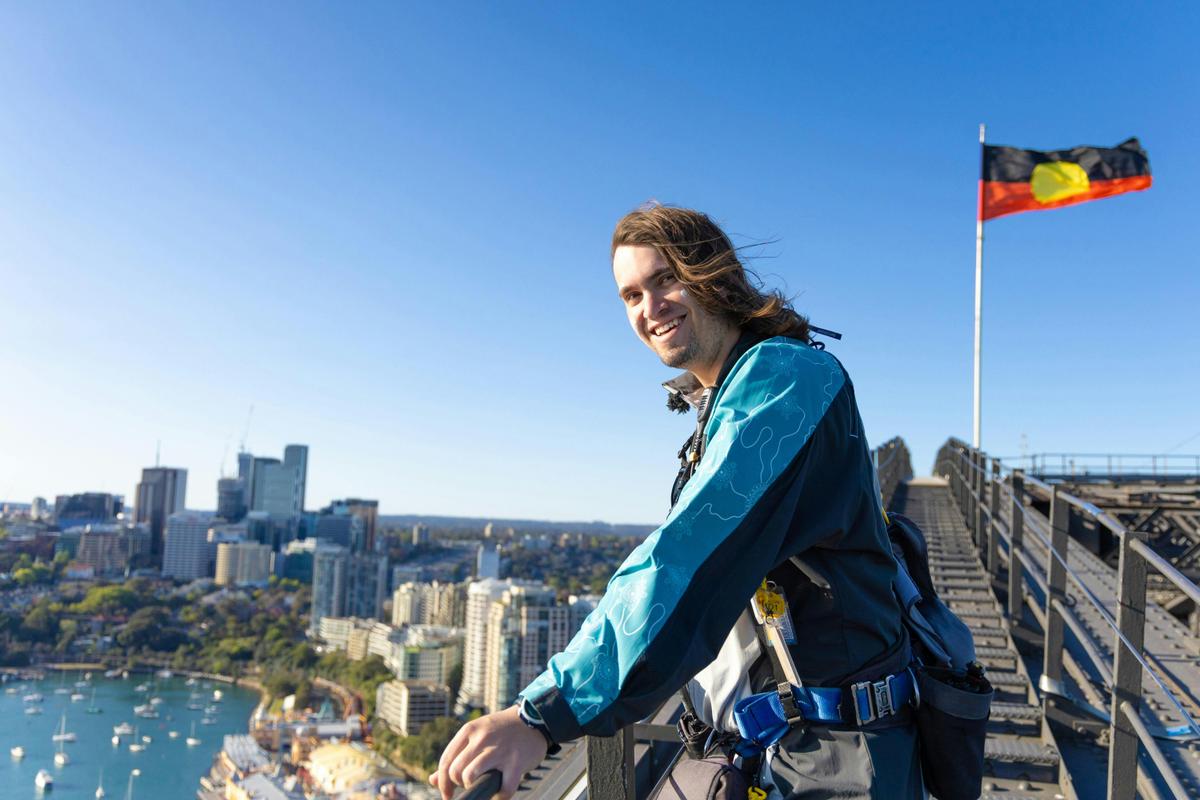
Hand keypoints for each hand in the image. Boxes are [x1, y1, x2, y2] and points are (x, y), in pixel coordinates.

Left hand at [431, 706, 548, 799]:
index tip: (447, 794)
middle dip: (458, 785)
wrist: (534, 718)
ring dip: (474, 787)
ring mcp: (499, 750)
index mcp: (469, 730)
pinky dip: (501, 796)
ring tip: (483, 785)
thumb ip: (456, 755)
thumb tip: (433, 780)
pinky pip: (504, 788)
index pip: (445, 761)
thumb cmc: (501, 730)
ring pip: (470, 777)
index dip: (442, 783)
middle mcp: (482, 738)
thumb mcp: (477, 735)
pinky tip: (502, 790)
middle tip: (468, 786)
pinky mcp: (517, 762)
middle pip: (455, 771)